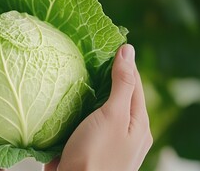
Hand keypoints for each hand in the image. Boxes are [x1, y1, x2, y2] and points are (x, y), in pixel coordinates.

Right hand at [45, 44, 152, 170]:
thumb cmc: (96, 156)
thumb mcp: (114, 115)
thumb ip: (122, 84)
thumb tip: (129, 51)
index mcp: (138, 124)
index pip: (134, 82)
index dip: (122, 61)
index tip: (107, 43)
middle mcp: (124, 131)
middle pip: (116, 94)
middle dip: (102, 74)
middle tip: (86, 54)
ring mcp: (104, 138)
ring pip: (96, 106)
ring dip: (86, 90)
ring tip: (72, 70)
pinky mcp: (84, 144)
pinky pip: (80, 118)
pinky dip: (73, 106)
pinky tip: (61, 97)